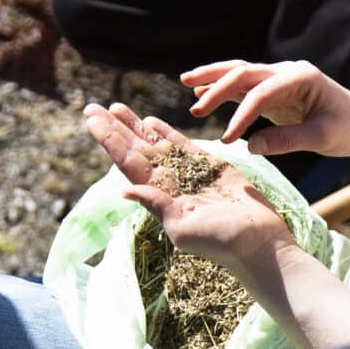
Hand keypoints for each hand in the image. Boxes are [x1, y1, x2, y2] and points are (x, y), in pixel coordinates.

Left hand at [84, 102, 295, 269]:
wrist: (259, 242)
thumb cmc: (222, 241)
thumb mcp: (183, 229)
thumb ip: (156, 206)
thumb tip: (124, 188)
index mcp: (159, 197)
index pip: (127, 162)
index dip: (108, 140)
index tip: (91, 118)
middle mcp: (170, 183)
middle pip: (135, 149)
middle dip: (114, 128)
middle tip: (92, 106)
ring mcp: (190, 173)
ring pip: (156, 144)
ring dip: (136, 126)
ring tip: (117, 107)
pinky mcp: (212, 167)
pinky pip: (184, 146)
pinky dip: (167, 132)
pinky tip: (151, 121)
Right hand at [182, 59, 349, 157]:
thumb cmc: (348, 129)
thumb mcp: (323, 138)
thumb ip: (288, 140)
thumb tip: (251, 146)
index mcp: (301, 77)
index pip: (261, 93)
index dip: (242, 115)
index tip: (228, 139)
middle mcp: (287, 72)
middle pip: (245, 73)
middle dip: (218, 87)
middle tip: (196, 110)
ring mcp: (280, 79)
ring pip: (241, 73)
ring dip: (214, 78)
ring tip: (186, 82)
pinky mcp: (276, 91)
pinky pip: (245, 87)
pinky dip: (224, 89)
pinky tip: (202, 92)